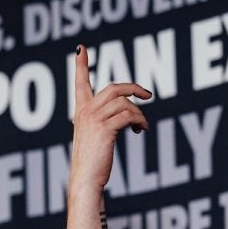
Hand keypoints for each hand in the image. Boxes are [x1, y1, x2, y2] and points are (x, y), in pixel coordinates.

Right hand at [69, 45, 151, 191]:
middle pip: (113, 88)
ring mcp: (94, 120)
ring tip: (142, 126)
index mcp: (81, 113)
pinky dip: (139, 121)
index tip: (81, 48)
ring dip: (139, 113)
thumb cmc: (92, 164)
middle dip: (133, 88)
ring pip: (124, 103)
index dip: (81, 65)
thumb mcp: (95, 139)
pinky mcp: (104, 129)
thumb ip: (105, 123)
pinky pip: (128, 115)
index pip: (80, 83)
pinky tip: (141, 130)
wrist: (85, 180)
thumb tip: (127, 116)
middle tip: (147, 95)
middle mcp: (86, 112)